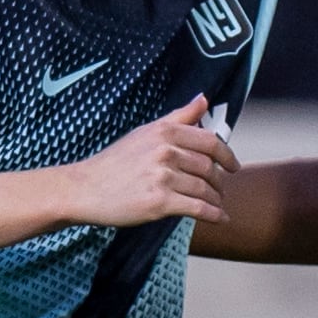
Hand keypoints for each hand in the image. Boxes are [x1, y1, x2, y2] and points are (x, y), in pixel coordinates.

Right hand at [66, 97, 234, 226]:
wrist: (84, 189)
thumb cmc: (114, 162)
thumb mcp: (145, 133)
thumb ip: (178, 117)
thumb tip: (204, 99)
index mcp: (164, 132)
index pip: (209, 141)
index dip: (227, 155)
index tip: (233, 166)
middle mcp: (165, 151)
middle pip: (210, 167)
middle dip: (220, 181)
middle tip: (221, 189)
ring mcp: (162, 177)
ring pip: (206, 189)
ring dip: (217, 200)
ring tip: (217, 204)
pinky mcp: (159, 201)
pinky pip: (198, 208)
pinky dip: (214, 215)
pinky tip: (220, 219)